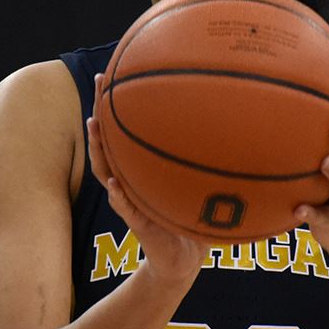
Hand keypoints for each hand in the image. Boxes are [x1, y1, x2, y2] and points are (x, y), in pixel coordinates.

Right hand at [89, 74, 207, 284]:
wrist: (185, 258)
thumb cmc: (191, 214)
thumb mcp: (198, 180)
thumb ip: (207, 155)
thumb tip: (234, 119)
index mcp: (140, 168)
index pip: (123, 129)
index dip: (115, 101)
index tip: (113, 70)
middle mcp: (129, 179)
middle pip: (106, 141)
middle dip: (100, 111)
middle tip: (98, 84)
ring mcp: (129, 201)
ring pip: (105, 171)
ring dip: (98, 148)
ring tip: (94, 124)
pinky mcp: (138, 225)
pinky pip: (125, 208)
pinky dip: (119, 196)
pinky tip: (113, 183)